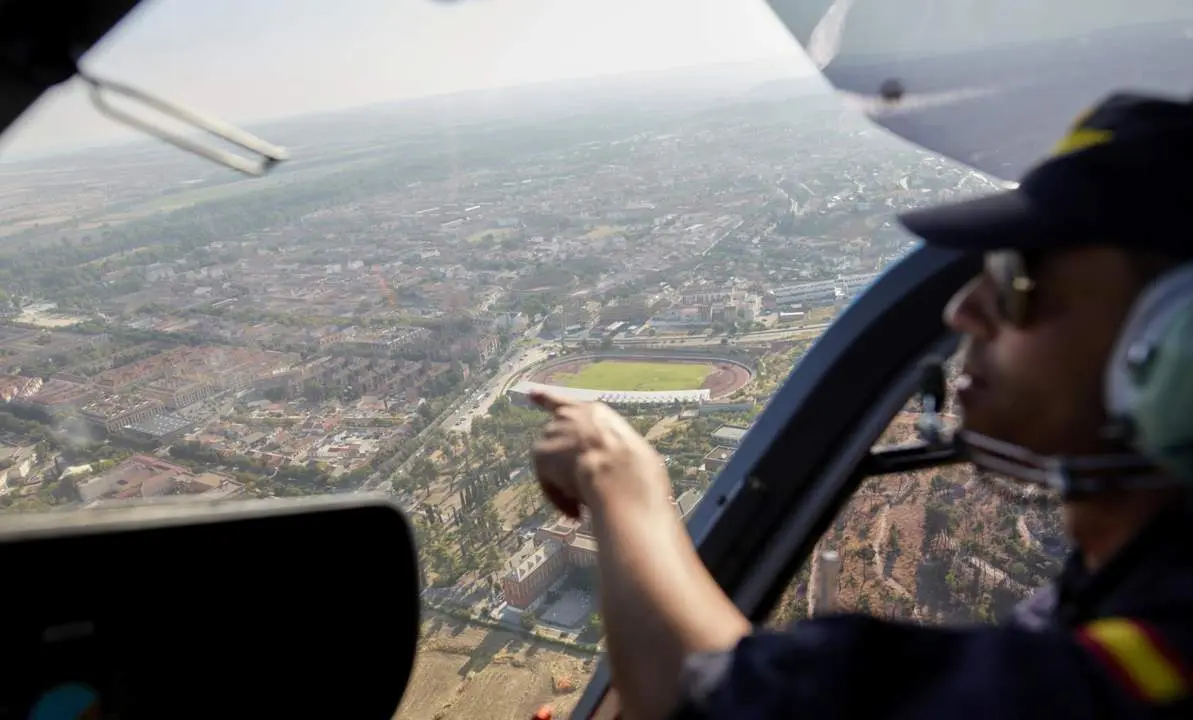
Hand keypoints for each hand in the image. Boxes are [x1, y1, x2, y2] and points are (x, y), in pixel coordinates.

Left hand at [531, 390, 670, 517]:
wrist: (620, 475)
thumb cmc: (637, 469)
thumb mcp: (631, 452)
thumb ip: (610, 452)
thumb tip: (606, 471)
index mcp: (596, 413)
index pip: (567, 403)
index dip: (547, 399)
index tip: (531, 393)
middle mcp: (570, 416)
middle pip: (554, 433)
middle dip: (556, 453)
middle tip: (565, 476)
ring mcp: (554, 432)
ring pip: (551, 461)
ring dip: (563, 482)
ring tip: (585, 502)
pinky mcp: (541, 452)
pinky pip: (546, 481)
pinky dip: (558, 498)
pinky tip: (576, 511)